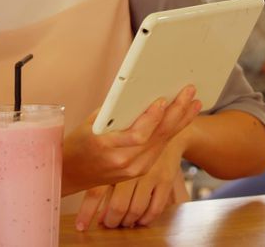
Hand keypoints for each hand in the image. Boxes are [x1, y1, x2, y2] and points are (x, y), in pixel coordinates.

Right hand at [63, 86, 200, 195]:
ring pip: (163, 143)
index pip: (137, 135)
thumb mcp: (91, 122)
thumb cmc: (79, 141)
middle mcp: (122, 161)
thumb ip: (115, 111)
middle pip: (156, 137)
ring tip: (193, 103)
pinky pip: (159, 149)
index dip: (152, 118)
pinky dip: (171, 133)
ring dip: (180, 122)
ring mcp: (133, 169)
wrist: (71, 173)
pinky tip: (181, 120)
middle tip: (189, 92)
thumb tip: (138, 91)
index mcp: (106, 146)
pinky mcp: (139, 171)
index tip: (163, 100)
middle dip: (176, 113)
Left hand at [75, 136, 184, 229]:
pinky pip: (155, 208)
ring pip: (135, 209)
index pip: (97, 190)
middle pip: (117, 205)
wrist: (165, 118)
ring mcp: (150, 174)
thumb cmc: (129, 126)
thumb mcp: (109, 133)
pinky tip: (139, 220)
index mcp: (112, 158)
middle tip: (104, 224)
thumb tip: (75, 177)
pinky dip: (145, 218)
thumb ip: (95, 155)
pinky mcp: (165, 179)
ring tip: (119, 223)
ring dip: (126, 221)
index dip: (88, 211)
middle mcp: (131, 167)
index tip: (81, 225)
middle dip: (109, 220)